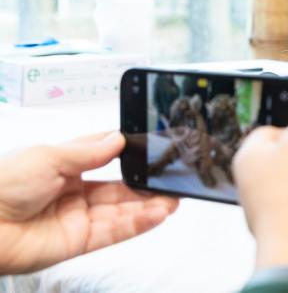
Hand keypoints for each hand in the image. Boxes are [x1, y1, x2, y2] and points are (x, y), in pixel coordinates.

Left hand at [0, 132, 178, 273]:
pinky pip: (115, 232)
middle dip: (145, 184)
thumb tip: (118, 140)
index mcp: (61, 167)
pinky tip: (158, 213)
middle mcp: (72, 193)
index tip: (152, 150)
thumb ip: (88, 152)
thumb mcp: (49, 156)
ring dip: (149, 205)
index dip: (127, 155)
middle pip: (118, 189)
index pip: (103, 159)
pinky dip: (139, 223)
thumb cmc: (1, 184)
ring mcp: (77, 219)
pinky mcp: (79, 242)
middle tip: (171, 177)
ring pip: (121, 212)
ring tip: (175, 197)